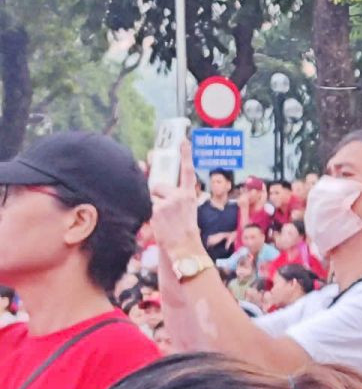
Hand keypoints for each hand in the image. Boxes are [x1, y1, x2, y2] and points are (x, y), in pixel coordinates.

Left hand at [148, 140, 201, 254]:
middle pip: (157, 186)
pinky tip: (158, 225)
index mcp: (189, 196)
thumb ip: (170, 197)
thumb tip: (150, 179)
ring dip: (152, 207)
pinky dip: (148, 215)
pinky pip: (145, 206)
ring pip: (150, 197)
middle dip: (155, 197)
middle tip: (165, 213)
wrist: (184, 248)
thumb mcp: (183, 211)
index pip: (187, 171)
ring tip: (163, 222)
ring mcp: (170, 201)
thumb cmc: (181, 232)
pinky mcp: (159, 208)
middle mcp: (181, 196)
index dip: (186, 155)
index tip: (184, 140)